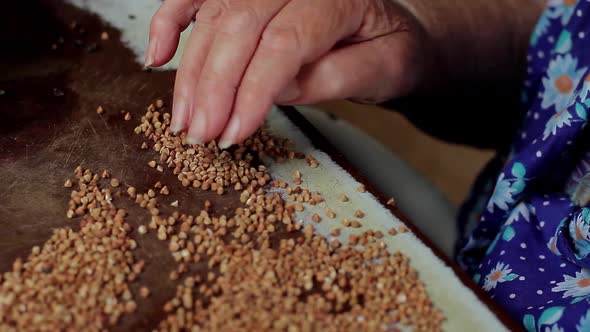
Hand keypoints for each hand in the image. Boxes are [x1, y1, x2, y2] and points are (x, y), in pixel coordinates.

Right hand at [146, 0, 431, 146]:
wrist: (389, 26)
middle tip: (200, 133)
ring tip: (183, 117)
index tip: (233, 131)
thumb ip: (334, 78)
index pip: (284, 43)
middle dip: (215, 86)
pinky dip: (171, 21)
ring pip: (214, 17)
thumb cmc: (389, 48)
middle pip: (240, 28)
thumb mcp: (384, 68)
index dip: (253, 90)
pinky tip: (159, 54)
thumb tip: (277, 91)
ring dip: (191, 70)